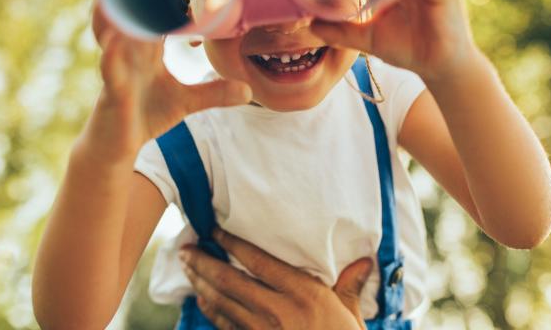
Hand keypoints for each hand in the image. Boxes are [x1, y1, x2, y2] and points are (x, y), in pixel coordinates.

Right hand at [75, 0, 251, 165]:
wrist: (117, 147)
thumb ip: (215, 92)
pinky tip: (117, 41)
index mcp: (143, 46)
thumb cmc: (146, 114)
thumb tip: (248, 91)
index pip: (150, 7)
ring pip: (111, 30)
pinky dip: (114, 54)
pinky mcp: (111, 91)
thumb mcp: (186, 102)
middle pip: (125, 7)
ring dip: (116, 6)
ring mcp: (116, 67)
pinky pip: (111, 69)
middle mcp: (126, 49)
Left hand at [179, 228, 371, 329]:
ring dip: (201, 283)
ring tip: (187, 267)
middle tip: (185, 248)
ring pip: (222, 303)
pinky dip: (211, 311)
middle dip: (204, 262)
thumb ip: (350, 286)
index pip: (258, 261)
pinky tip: (201, 300)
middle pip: (230, 280)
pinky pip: (226, 327)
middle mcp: (278, 309)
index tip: (213, 231)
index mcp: (303, 293)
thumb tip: (365, 261)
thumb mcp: (353, 316)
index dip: (232, 243)